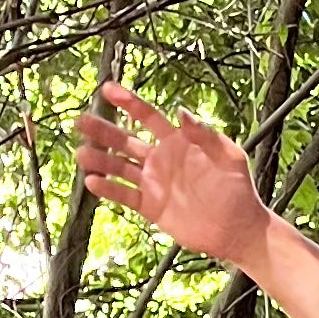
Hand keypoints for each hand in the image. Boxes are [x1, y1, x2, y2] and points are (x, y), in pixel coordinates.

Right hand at [74, 86, 262, 268]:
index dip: (129, 102)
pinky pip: (125, 196)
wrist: (237, 228)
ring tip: (81, 153)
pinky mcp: (151, 207)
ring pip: (120, 168)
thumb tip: (181, 111)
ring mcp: (153, 183)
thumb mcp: (228, 156)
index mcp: (178, 142)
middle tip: (81, 121)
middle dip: (103, 130)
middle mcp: (161, 160)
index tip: (108, 89)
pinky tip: (92, 181)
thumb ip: (206, 134)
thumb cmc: (238, 189)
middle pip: (125, 141)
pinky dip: (109, 189)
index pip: (148, 117)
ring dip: (100, 160)